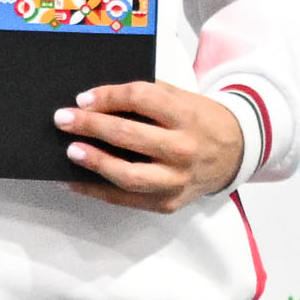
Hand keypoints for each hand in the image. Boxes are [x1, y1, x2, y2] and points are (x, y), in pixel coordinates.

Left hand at [60, 79, 245, 214]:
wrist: (235, 152)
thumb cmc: (199, 121)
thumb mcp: (182, 98)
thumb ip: (147, 95)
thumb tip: (95, 99)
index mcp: (187, 116)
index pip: (141, 99)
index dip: (109, 96)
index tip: (83, 98)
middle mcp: (184, 149)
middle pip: (130, 135)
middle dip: (91, 126)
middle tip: (63, 119)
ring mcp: (176, 180)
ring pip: (128, 175)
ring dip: (95, 162)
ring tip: (71, 150)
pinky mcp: (168, 203)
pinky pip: (126, 200)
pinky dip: (96, 191)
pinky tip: (75, 180)